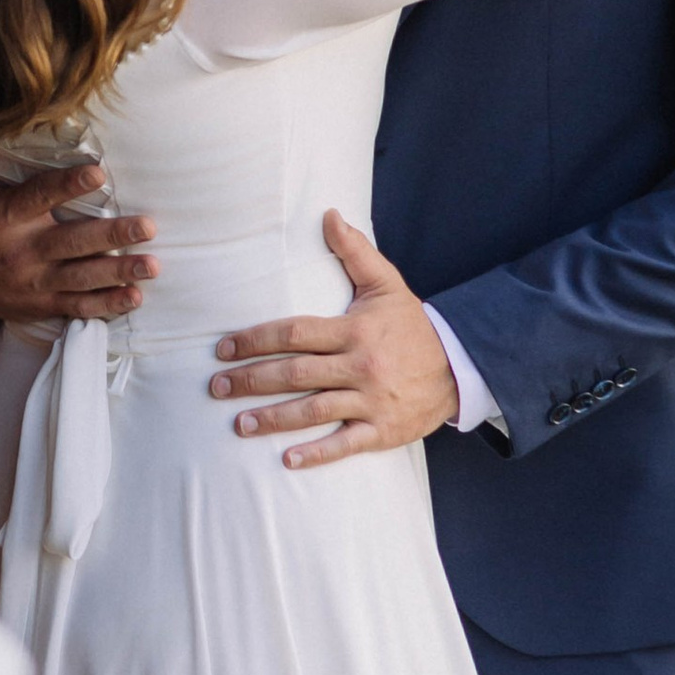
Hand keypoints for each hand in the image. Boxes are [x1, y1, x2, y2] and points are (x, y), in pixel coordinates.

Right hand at [0, 142, 157, 325]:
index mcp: (0, 216)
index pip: (37, 197)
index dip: (67, 185)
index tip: (98, 173)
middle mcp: (20, 251)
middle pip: (71, 243)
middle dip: (111, 235)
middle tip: (148, 226)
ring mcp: (33, 282)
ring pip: (81, 278)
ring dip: (118, 272)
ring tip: (152, 265)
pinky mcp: (41, 303)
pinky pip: (77, 308)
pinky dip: (107, 305)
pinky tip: (134, 296)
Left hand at [205, 211, 454, 468]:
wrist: (458, 368)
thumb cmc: (412, 326)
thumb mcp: (387, 285)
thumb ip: (355, 251)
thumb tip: (328, 214)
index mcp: (354, 330)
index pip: (295, 333)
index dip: (256, 339)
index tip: (224, 347)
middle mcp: (360, 366)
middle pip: (296, 373)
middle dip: (252, 380)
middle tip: (216, 387)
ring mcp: (371, 401)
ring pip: (313, 410)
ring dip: (273, 418)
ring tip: (239, 424)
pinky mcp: (382, 430)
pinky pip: (345, 444)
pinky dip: (316, 454)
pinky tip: (287, 460)